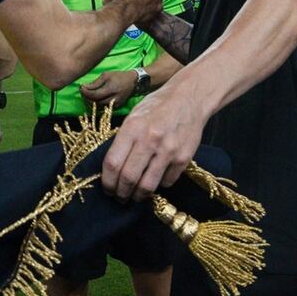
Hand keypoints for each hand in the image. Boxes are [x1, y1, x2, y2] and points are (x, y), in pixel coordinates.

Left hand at [80, 70, 136, 105]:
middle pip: (95, 102)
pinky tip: (94, 98)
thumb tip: (84, 87)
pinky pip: (103, 107)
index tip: (81, 87)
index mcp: (111, 89)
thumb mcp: (106, 75)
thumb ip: (95, 83)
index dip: (85, 92)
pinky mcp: (116, 107)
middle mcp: (113, 99)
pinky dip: (97, 104)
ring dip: (91, 101)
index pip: (94, 95)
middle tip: (82, 91)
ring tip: (87, 94)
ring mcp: (115, 105)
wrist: (133, 82)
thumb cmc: (119, 76)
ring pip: (98, 106)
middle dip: (87, 97)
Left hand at [101, 86, 205, 200]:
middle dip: (121, 193)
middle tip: (119, 197)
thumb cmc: (157, 106)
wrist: (189, 98)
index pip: (113, 163)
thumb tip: (112, 168)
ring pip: (147, 185)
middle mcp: (150, 140)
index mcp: (132, 128)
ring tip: (135, 196)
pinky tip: (155, 180)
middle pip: (128, 178)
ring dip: (138, 196)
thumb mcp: (133, 116)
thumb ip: (123, 140)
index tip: (107, 188)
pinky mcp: (183, 158)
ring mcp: (168, 150)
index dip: (107, 181)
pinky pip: (166, 182)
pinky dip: (158, 186)